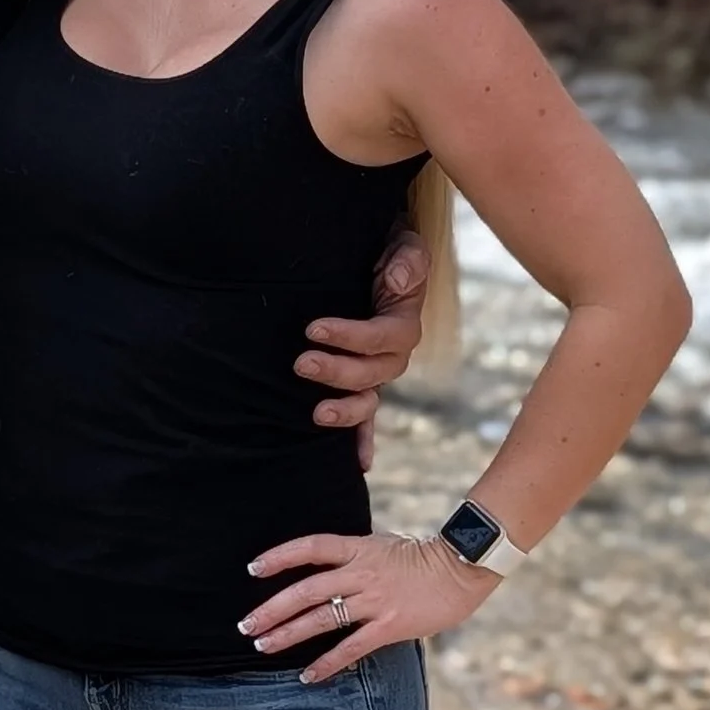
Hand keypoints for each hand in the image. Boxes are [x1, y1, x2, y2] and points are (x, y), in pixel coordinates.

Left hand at [241, 526, 495, 683]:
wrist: (461, 569)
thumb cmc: (422, 556)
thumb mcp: (382, 544)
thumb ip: (352, 554)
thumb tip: (326, 561)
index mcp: (358, 549)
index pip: (310, 548)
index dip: (280, 557)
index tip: (253, 569)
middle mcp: (361, 574)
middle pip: (306, 590)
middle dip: (272, 609)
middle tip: (246, 625)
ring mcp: (374, 601)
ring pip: (322, 618)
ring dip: (289, 634)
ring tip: (263, 645)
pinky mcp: (389, 626)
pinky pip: (351, 647)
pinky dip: (327, 663)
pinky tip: (307, 675)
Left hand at [295, 226, 430, 473]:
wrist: (373, 258)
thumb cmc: (388, 251)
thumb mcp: (403, 244)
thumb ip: (408, 260)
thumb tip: (398, 280)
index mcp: (403, 323)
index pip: (383, 337)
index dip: (350, 337)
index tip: (313, 328)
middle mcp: (393, 355)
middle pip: (374, 374)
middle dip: (337, 372)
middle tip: (301, 364)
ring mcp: (377, 372)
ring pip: (369, 400)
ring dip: (345, 410)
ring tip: (315, 413)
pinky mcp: (361, 382)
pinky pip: (368, 417)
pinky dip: (364, 439)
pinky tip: (360, 464)